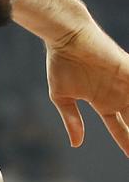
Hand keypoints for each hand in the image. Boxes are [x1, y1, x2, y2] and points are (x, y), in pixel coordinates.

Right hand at [46, 20, 128, 156]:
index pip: (119, 128)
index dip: (127, 142)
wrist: (66, 37)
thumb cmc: (60, 63)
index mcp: (103, 102)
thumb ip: (71, 120)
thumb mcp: (62, 97)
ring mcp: (125, 83)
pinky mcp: (128, 70)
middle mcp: (118, 94)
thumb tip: (76, 144)